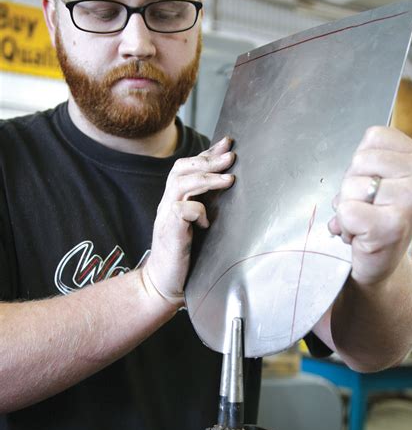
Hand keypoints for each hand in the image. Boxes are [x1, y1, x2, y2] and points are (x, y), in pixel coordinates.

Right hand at [141, 137, 234, 307]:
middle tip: (232, 155)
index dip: (207, 153)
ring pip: (182, 183)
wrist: (162, 285)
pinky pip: (183, 210)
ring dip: (207, 178)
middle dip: (208, 159)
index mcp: (175, 201)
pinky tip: (208, 222)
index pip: (189, 168)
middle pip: (182, 168)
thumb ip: (206, 209)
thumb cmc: (183, 259)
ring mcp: (166, 216)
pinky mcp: (169, 231)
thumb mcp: (198, 228)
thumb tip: (231, 193)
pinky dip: (199, 211)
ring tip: (229, 178)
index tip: (227, 143)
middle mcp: (168, 204)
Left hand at [328, 126, 411, 285]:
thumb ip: (365, 162)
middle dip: (351, 187)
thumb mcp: (377, 180)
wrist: (379, 265)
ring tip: (363, 222)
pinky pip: (347, 211)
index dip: (361, 165)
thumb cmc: (374, 220)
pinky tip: (361, 236)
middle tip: (366, 209)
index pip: (373, 137)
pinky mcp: (393, 225)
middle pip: (360, 160)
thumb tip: (343, 163)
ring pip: (351, 185)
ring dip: (347, 208)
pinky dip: (345, 225)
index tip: (373, 188)